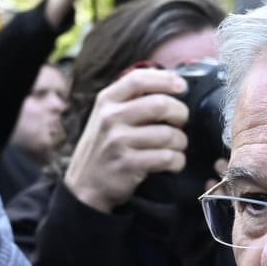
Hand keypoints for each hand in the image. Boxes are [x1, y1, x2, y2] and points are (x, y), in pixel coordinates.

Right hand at [63, 67, 189, 213]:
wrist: (84, 186)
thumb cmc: (103, 148)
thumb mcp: (106, 117)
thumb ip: (130, 100)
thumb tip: (169, 85)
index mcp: (106, 101)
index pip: (139, 79)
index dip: (165, 80)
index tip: (182, 87)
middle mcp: (110, 118)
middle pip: (160, 104)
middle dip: (180, 113)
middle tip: (181, 122)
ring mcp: (118, 142)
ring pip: (168, 134)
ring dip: (180, 141)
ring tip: (177, 146)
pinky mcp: (128, 164)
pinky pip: (166, 158)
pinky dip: (177, 161)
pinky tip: (173, 162)